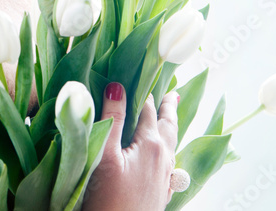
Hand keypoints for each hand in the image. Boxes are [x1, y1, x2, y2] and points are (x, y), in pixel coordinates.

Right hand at [82, 83, 179, 210]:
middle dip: (167, 107)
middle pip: (167, 126)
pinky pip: (169, 164)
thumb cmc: (108, 199)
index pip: (148, 109)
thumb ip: (112, 120)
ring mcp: (164, 177)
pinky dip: (167, 150)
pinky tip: (165, 157)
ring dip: (169, 128)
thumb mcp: (105, 156)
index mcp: (150, 145)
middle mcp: (163, 158)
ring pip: (171, 145)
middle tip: (171, 93)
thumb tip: (118, 86)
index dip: (144, 92)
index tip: (144, 76)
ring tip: (168, 118)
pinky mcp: (160, 193)